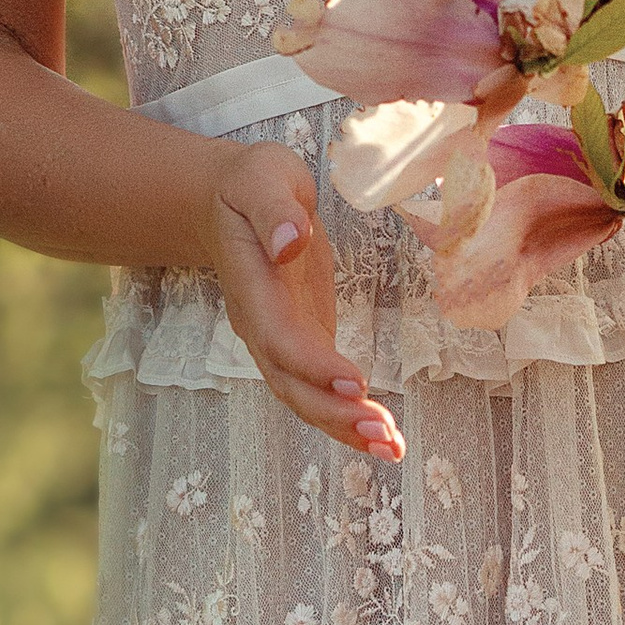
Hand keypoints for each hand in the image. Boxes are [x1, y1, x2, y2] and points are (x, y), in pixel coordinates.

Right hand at [207, 140, 404, 464]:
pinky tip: (384, 434)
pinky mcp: (302, 339)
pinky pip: (320, 388)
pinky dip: (348, 414)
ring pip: (305, 397)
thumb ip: (273, 209)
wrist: (232, 200)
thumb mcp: (261, 178)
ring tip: (392, 447)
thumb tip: (289, 241)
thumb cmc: (251, 184)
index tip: (355, 381)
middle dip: (335, 413)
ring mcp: (280, 338)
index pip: (279, 336)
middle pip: (291, 384)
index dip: (314, 364)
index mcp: (253, 287)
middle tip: (384, 434)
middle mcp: (262, 325)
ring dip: (345, 426)